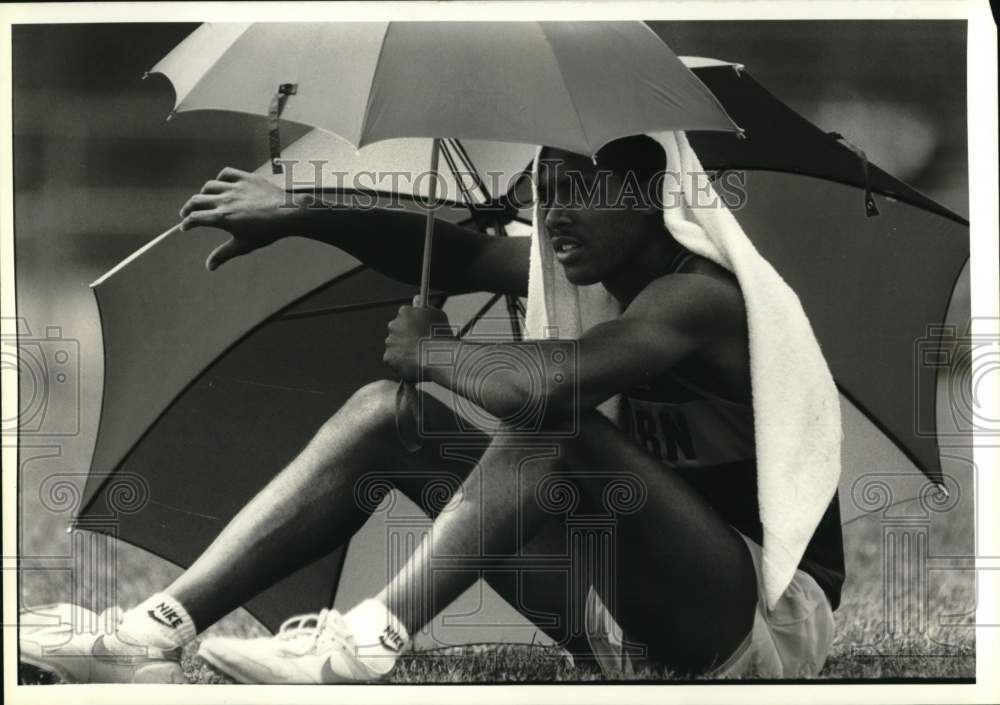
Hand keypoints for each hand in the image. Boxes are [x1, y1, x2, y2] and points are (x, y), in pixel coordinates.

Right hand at [179, 167, 306, 270]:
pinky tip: (221, 185)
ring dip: (203, 194)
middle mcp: (225, 200)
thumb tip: (209, 267)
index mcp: (222, 217)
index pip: (195, 218)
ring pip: (209, 186)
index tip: (185, 227)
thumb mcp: (244, 245)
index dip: (187, 223)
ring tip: (204, 200)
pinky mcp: (246, 178)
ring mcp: (235, 187)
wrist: (289, 214)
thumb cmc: (267, 232)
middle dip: (188, 208)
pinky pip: (226, 173)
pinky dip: (220, 178)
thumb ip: (224, 254)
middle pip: (197, 200)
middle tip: (187, 214)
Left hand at [383, 298, 451, 381]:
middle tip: (418, 344)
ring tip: (418, 357)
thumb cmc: (441, 336)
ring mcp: (390, 342)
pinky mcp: (388, 357)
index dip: (413, 325)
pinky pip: (394, 360)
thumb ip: (425, 307)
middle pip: (397, 331)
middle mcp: (393, 325)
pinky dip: (401, 363)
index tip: (419, 331)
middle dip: (405, 337)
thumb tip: (416, 299)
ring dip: (403, 350)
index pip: (404, 316)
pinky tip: (413, 364)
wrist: (438, 357)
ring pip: (395, 346)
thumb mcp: (438, 315)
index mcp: (405, 312)